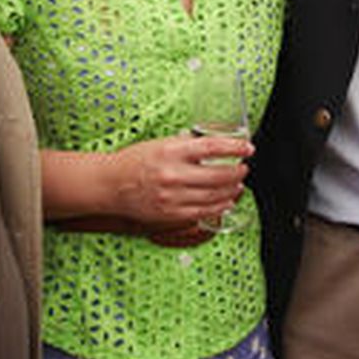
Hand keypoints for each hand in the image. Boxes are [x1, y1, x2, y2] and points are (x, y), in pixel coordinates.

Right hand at [113, 134, 251, 227]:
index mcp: (171, 151)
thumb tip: (213, 145)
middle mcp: (173, 174)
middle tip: (244, 168)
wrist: (111, 185)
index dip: (235, 148)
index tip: (248, 148)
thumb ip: (186, 145)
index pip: (212, 147)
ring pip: (215, 195)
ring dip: (232, 189)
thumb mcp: (160, 144)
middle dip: (237, 171)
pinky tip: (227, 200)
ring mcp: (173, 196)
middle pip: (218, 174)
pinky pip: (204, 211)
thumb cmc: (134, 161)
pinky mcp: (171, 214)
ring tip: (238, 183)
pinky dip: (220, 206)